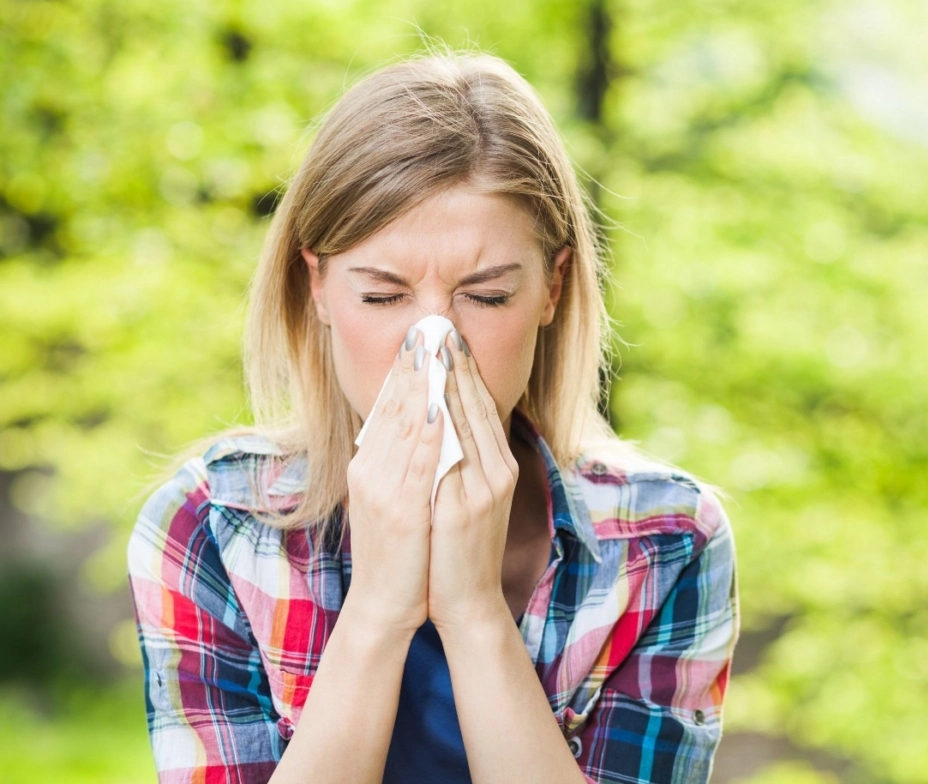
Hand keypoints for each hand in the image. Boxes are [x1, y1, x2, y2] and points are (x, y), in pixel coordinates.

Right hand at [343, 327, 442, 639]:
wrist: (385, 605)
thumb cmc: (399, 554)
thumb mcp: (394, 500)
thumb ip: (401, 464)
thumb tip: (418, 427)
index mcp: (369, 466)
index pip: (388, 407)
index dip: (404, 370)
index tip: (420, 336)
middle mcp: (370, 470)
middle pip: (393, 407)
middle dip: (413, 365)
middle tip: (427, 325)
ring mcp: (383, 489)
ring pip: (403, 425)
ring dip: (420, 384)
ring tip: (433, 349)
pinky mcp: (401, 510)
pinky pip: (416, 462)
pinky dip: (426, 430)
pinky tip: (436, 405)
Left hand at [427, 328, 519, 633]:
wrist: (466, 600)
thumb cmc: (457, 549)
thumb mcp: (464, 497)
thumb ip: (459, 459)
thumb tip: (441, 419)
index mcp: (498, 466)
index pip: (480, 406)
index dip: (464, 369)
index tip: (446, 336)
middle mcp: (497, 471)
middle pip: (476, 406)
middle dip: (456, 365)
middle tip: (439, 326)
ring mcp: (485, 488)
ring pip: (467, 424)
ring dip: (448, 383)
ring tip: (432, 349)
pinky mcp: (468, 507)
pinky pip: (455, 456)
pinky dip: (443, 425)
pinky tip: (429, 401)